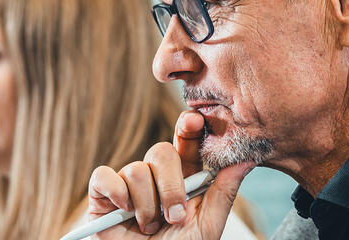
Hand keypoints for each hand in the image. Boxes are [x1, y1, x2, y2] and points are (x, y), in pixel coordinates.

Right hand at [84, 111, 258, 238]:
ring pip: (135, 169)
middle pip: (161, 152)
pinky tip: (123, 212)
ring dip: (146, 206)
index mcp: (184, 178)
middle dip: (170, 185)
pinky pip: (103, 176)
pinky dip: (115, 193)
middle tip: (174, 217)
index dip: (189, 128)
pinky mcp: (102, 195)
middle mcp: (156, 177)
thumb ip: (224, 192)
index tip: (194, 121)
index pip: (187, 142)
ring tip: (150, 228)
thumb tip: (246, 159)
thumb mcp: (208, 226)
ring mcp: (128, 184)